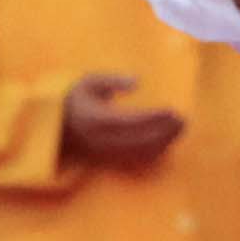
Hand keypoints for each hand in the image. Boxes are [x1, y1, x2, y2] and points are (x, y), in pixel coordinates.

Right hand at [56, 71, 187, 171]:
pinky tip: (168, 140)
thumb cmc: (77, 98)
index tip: (172, 110)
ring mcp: (105, 153)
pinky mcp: (109, 160)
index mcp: (95, 119)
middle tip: (183, 119)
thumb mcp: (90, 81)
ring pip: (140, 153)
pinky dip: (155, 152)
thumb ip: (112, 80)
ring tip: (180, 128)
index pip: (130, 121)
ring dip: (163, 143)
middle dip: (164, 131)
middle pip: (139, 140)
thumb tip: (137, 81)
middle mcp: (101, 140)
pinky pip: (136, 160)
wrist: (56, 126)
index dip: (153, 118)